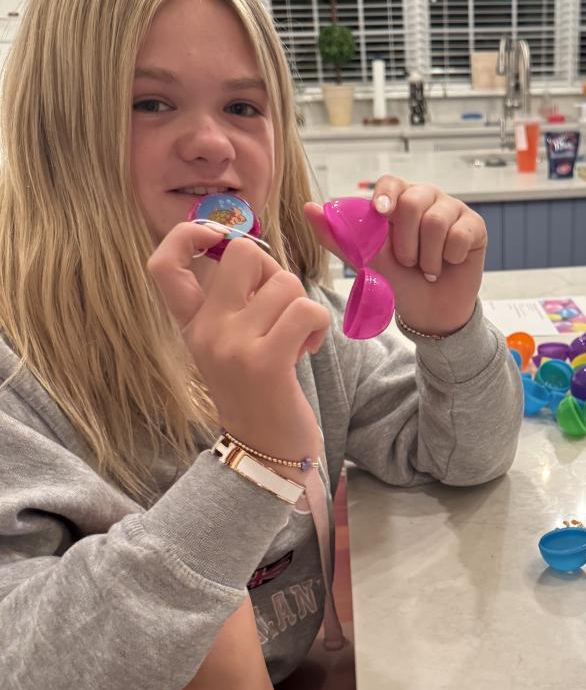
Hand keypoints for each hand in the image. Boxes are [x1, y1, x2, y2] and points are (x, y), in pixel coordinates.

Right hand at [147, 222, 328, 469]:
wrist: (266, 455)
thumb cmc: (259, 394)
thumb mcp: (231, 346)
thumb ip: (235, 303)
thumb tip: (257, 253)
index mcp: (191, 325)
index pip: (162, 263)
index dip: (188, 234)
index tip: (218, 236)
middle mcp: (205, 331)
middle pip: (242, 253)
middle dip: (275, 271)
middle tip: (280, 307)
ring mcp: (233, 346)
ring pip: (285, 283)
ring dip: (303, 308)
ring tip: (297, 340)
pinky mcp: (266, 362)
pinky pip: (305, 311)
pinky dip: (320, 325)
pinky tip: (310, 348)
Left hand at [305, 178, 486, 335]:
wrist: (429, 313)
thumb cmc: (398, 282)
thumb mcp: (366, 262)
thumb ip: (338, 236)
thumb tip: (308, 208)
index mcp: (398, 202)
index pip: (390, 183)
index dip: (385, 196)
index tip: (380, 214)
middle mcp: (426, 199)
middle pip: (414, 200)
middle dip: (406, 241)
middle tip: (407, 262)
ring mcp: (452, 210)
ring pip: (436, 219)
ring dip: (427, 256)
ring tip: (427, 269)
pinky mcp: (475, 226)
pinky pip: (460, 234)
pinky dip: (450, 257)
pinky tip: (449, 264)